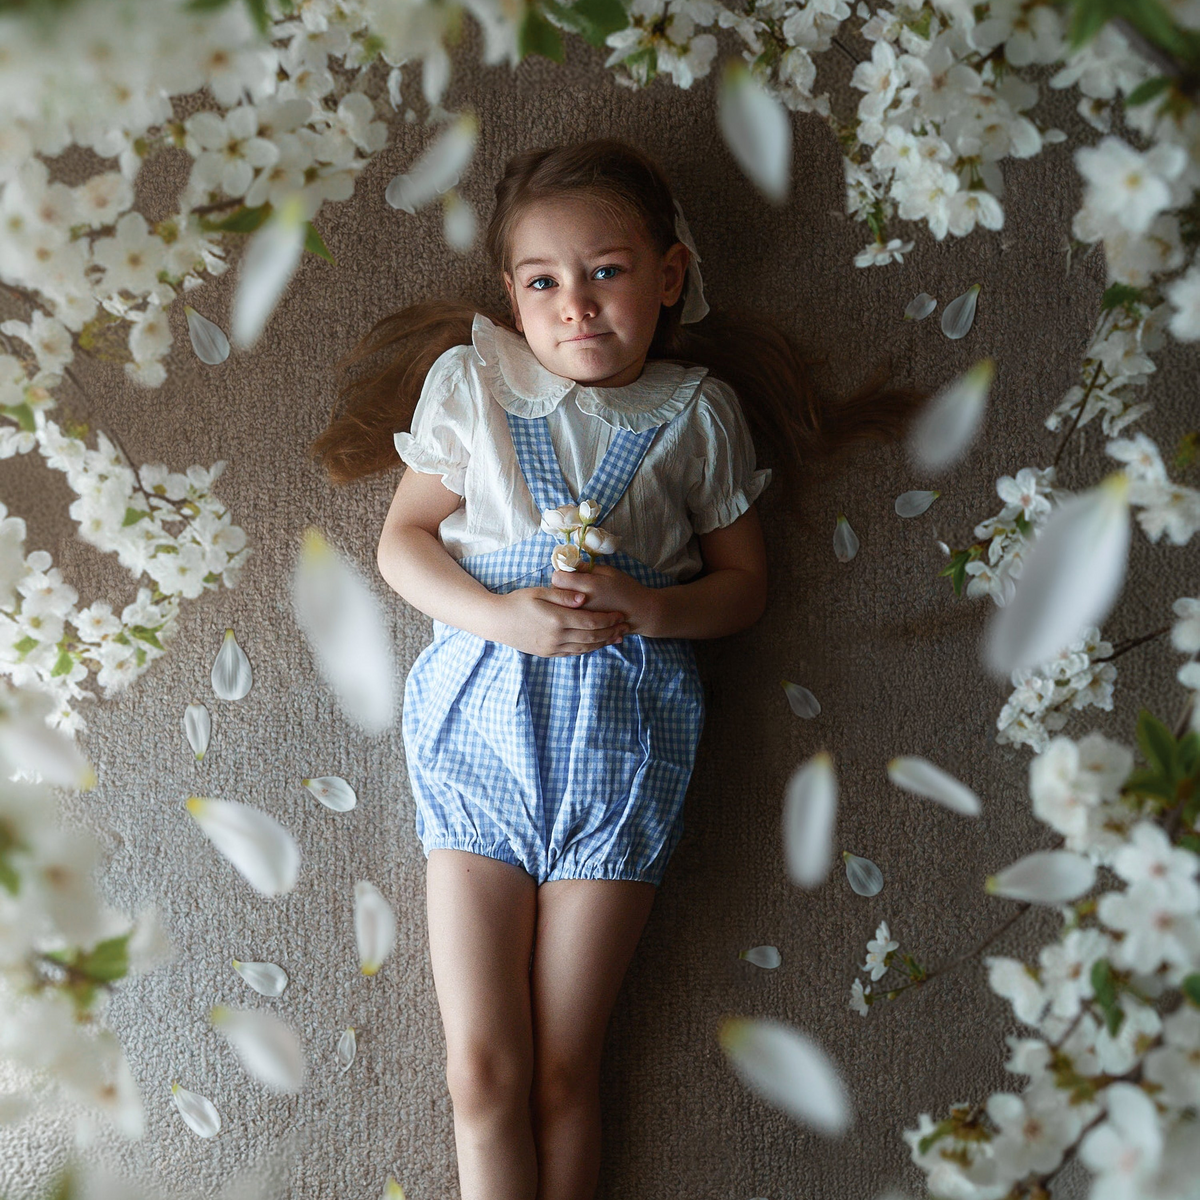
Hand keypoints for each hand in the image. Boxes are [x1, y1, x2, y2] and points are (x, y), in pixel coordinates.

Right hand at [493, 575, 631, 657]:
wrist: (496, 621)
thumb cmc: (517, 601)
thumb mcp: (539, 592)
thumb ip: (563, 595)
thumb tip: (584, 597)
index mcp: (557, 619)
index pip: (591, 621)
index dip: (608, 619)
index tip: (620, 614)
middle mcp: (557, 636)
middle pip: (592, 636)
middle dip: (611, 632)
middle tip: (625, 626)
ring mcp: (552, 647)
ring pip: (585, 647)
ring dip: (603, 643)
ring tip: (616, 637)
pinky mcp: (548, 653)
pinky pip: (573, 653)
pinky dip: (588, 649)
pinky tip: (596, 644)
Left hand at [551, 562, 654, 636]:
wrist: (639, 613)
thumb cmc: (626, 588)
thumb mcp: (609, 571)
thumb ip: (587, 568)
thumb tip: (568, 565)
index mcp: (588, 586)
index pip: (557, 578)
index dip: (561, 574)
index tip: (568, 574)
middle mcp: (582, 603)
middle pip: (555, 593)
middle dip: (560, 588)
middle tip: (571, 586)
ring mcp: (581, 618)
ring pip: (559, 608)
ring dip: (563, 602)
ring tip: (576, 599)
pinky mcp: (583, 627)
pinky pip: (567, 618)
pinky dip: (569, 613)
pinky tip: (580, 610)